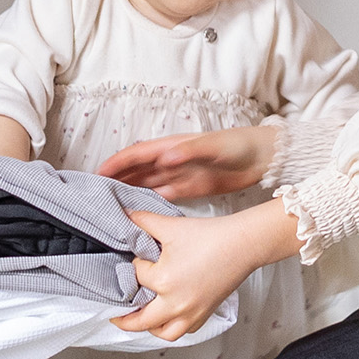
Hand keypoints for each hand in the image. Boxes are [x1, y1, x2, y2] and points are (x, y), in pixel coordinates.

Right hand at [99, 124, 277, 200]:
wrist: (264, 158)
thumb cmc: (239, 145)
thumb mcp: (214, 146)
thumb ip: (189, 151)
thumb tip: (164, 158)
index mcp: (172, 146)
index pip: (136, 154)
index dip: (116, 163)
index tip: (96, 174)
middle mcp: (171, 159)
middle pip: (136, 170)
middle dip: (115, 179)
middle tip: (94, 194)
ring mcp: (180, 174)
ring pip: (147, 183)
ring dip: (128, 191)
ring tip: (109, 205)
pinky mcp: (191, 188)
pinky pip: (164, 195)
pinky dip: (149, 201)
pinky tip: (138, 213)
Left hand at [116, 202, 291, 340]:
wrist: (243, 244)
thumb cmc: (210, 236)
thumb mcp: (171, 226)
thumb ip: (143, 220)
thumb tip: (124, 213)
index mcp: (164, 281)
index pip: (137, 275)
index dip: (137, 264)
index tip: (142, 257)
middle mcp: (176, 303)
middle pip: (141, 320)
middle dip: (125, 319)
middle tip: (115, 316)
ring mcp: (192, 312)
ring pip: (164, 332)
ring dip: (150, 328)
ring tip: (142, 321)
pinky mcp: (205, 313)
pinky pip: (185, 330)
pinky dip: (174, 328)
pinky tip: (169, 319)